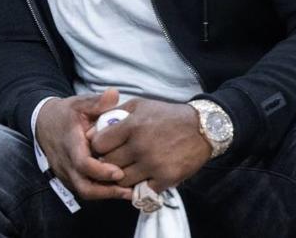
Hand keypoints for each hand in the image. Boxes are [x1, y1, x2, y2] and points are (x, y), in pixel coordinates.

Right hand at [35, 88, 131, 200]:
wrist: (44, 123)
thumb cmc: (66, 113)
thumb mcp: (79, 103)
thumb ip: (97, 101)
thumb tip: (114, 94)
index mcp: (70, 143)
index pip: (82, 163)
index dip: (101, 171)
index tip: (120, 171)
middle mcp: (66, 162)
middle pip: (84, 187)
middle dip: (107, 191)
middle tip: (129, 190)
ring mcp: (66, 172)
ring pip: (84, 192)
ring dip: (106, 194)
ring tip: (128, 192)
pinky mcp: (68, 178)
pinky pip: (83, 190)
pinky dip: (100, 192)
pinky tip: (118, 188)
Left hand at [88, 98, 211, 192]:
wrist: (202, 128)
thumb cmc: (167, 115)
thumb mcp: (140, 105)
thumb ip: (115, 114)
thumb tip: (92, 130)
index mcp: (132, 126)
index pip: (99, 144)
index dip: (98, 146)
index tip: (104, 147)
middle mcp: (140, 146)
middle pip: (108, 164)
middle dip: (107, 162)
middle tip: (113, 160)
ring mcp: (153, 164)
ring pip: (122, 180)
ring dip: (122, 176)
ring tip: (128, 168)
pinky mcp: (166, 178)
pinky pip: (142, 190)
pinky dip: (140, 186)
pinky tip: (142, 177)